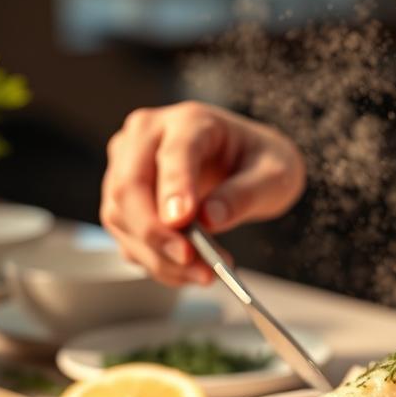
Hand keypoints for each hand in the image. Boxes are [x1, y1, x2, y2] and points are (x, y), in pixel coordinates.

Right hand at [100, 101, 305, 284]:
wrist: (248, 167)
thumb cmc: (260, 163)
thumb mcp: (274, 176)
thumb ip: (244, 194)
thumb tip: (209, 218)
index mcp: (189, 121)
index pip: (173, 153)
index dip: (174, 188)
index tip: (182, 222)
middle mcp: (147, 138)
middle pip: (129, 185)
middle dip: (155, 231)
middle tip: (191, 260)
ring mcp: (128, 167)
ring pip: (121, 216)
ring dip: (157, 255)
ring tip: (203, 274)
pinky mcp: (124, 200)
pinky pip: (126, 236)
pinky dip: (154, 261)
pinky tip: (188, 271)